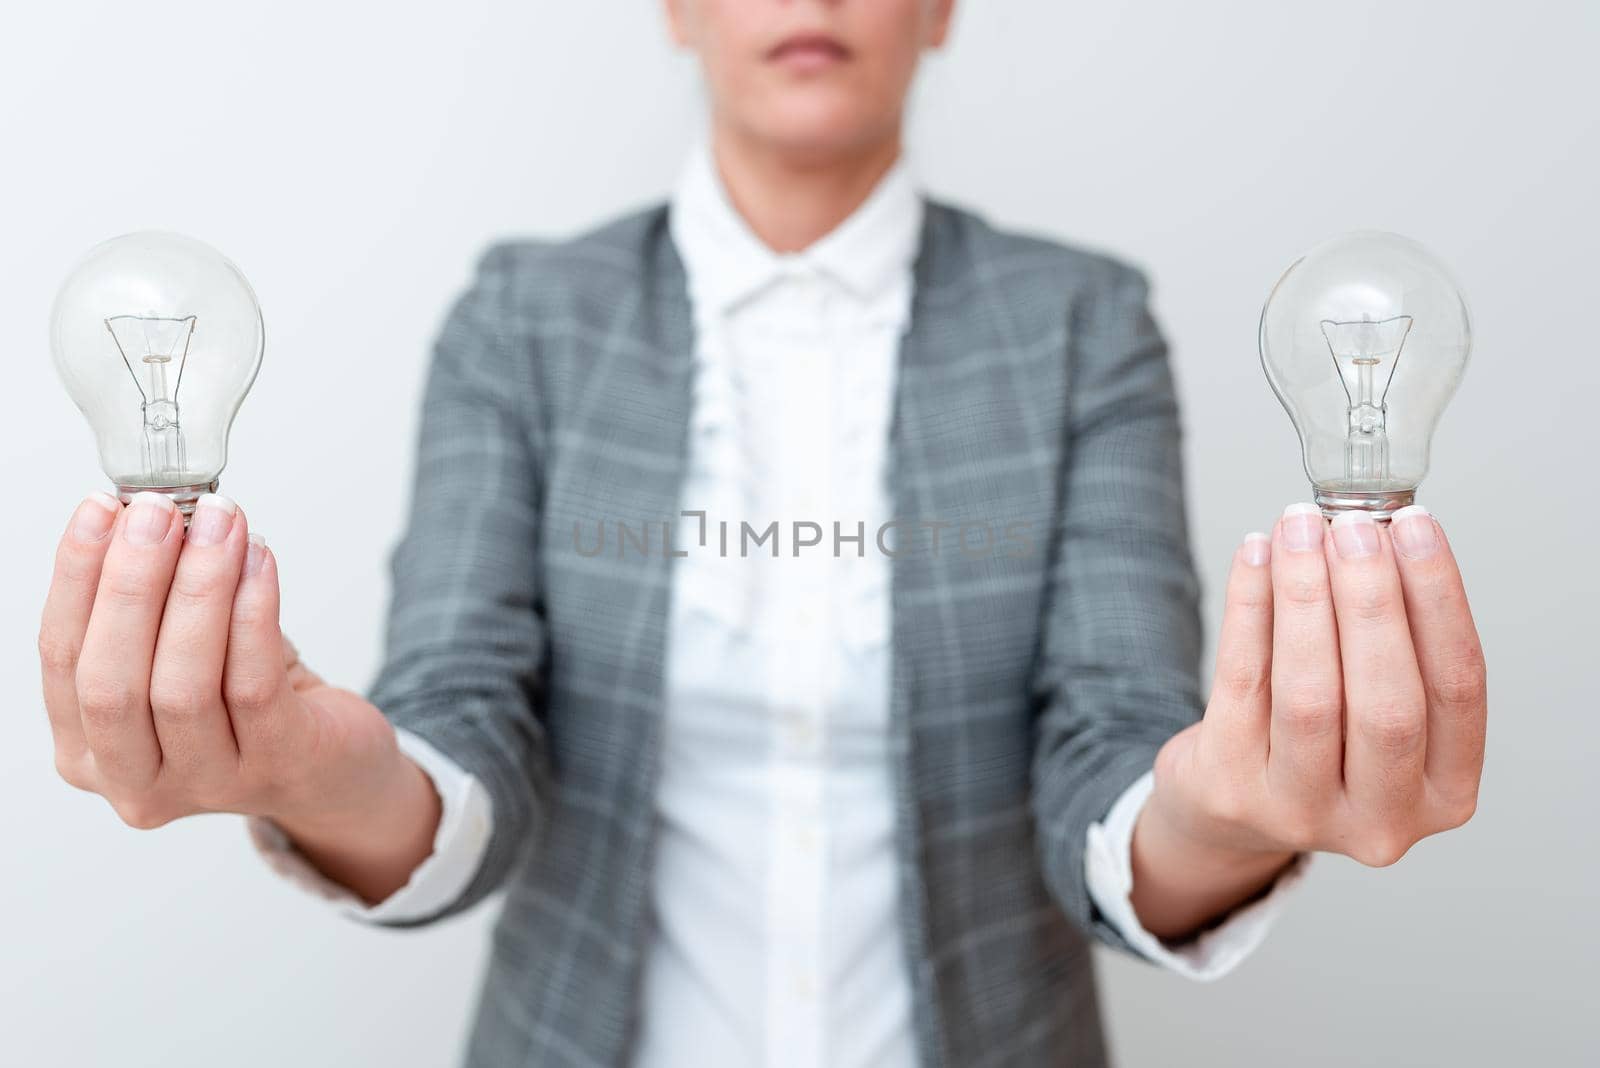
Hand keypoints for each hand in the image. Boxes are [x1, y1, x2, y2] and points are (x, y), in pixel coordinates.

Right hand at [38, 491, 438, 901]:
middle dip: (131, 584)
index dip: (76, 578)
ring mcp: (208, 782)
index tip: (102, 510)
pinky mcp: (277, 766)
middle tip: (158, 512)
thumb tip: (149, 515)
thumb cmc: (248, 705)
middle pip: (111, 683)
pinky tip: (259, 561)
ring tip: (220, 524)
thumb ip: (153, 602)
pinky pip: (253, 684)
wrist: (330, 766)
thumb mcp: (180, 656)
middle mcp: (136, 782)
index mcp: (90, 751)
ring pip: (182, 685)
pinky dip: (253, 612)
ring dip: (199, 588)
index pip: (62, 658)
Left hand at [1132, 502, 1486, 938]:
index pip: (1458, 687)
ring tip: (1299, 528)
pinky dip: (1248, 608)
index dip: (1438, 599)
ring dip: (1304, 596)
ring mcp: (1302, 811)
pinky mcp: (1233, 787)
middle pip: (1386, 702)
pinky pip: (1241, 681)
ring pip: (1309, 693)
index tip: (1415, 527)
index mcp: (1445, 793)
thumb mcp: (1379, 708)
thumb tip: (1378, 532)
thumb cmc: (1323, 743)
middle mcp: (1382, 819)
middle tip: (1354, 527)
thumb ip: (1393, 637)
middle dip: (1372, 601)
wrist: (1234, 806)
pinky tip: (1254, 556)